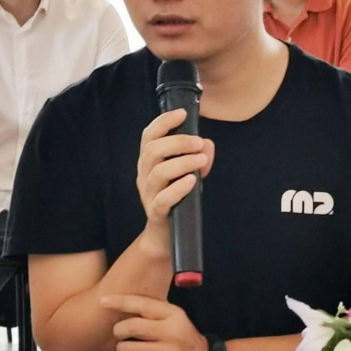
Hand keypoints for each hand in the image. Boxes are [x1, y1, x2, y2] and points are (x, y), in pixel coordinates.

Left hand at [101, 294, 210, 350]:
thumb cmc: (184, 338)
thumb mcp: (176, 319)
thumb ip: (154, 313)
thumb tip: (123, 307)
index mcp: (173, 314)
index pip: (142, 304)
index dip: (120, 302)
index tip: (103, 301)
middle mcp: (171, 332)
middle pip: (131, 326)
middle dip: (119, 330)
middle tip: (119, 332)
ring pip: (128, 348)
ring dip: (122, 349)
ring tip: (128, 349)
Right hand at [138, 109, 214, 239]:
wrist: (166, 236)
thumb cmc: (178, 198)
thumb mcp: (189, 172)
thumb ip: (199, 156)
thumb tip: (206, 144)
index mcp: (149, 161)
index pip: (149, 135)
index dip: (163, 121)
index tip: (182, 113)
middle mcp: (144, 175)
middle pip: (153, 150)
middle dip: (178, 142)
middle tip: (198, 142)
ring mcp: (148, 194)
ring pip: (159, 172)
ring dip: (182, 162)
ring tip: (201, 160)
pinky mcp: (156, 212)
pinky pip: (163, 198)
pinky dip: (178, 188)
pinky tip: (192, 181)